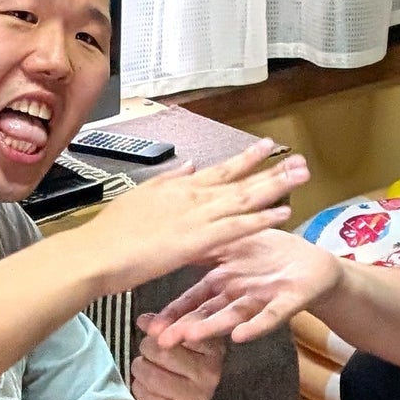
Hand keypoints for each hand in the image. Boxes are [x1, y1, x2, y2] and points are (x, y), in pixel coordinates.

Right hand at [74, 140, 308, 294]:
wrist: (97, 253)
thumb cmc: (113, 232)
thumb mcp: (141, 195)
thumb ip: (168, 180)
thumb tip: (187, 166)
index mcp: (180, 187)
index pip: (221, 169)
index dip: (246, 158)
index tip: (267, 146)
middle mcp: (193, 196)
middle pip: (241, 179)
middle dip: (272, 169)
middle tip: (301, 160)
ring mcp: (197, 216)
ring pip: (245, 198)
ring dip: (275, 187)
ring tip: (302, 177)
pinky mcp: (198, 239)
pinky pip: (238, 227)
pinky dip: (260, 219)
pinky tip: (282, 213)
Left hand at [128, 313, 224, 399]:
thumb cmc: (177, 365)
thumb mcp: (175, 340)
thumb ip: (163, 325)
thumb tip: (144, 320)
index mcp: (214, 348)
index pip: (186, 330)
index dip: (164, 328)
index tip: (152, 330)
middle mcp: (211, 372)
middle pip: (163, 350)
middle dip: (146, 347)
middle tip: (149, 350)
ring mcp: (198, 396)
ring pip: (150, 373)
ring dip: (139, 367)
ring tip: (146, 368)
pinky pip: (144, 394)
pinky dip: (138, 387)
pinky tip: (148, 388)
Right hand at [151, 228, 341, 348]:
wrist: (314, 263)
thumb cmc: (271, 255)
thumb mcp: (232, 245)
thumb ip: (206, 249)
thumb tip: (173, 240)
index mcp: (223, 282)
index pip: (193, 299)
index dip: (172, 313)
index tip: (149, 326)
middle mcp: (237, 296)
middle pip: (208, 313)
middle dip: (185, 327)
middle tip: (162, 342)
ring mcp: (260, 301)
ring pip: (232, 316)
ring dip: (212, 328)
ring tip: (191, 338)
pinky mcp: (287, 303)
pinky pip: (271, 316)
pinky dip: (256, 326)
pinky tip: (240, 335)